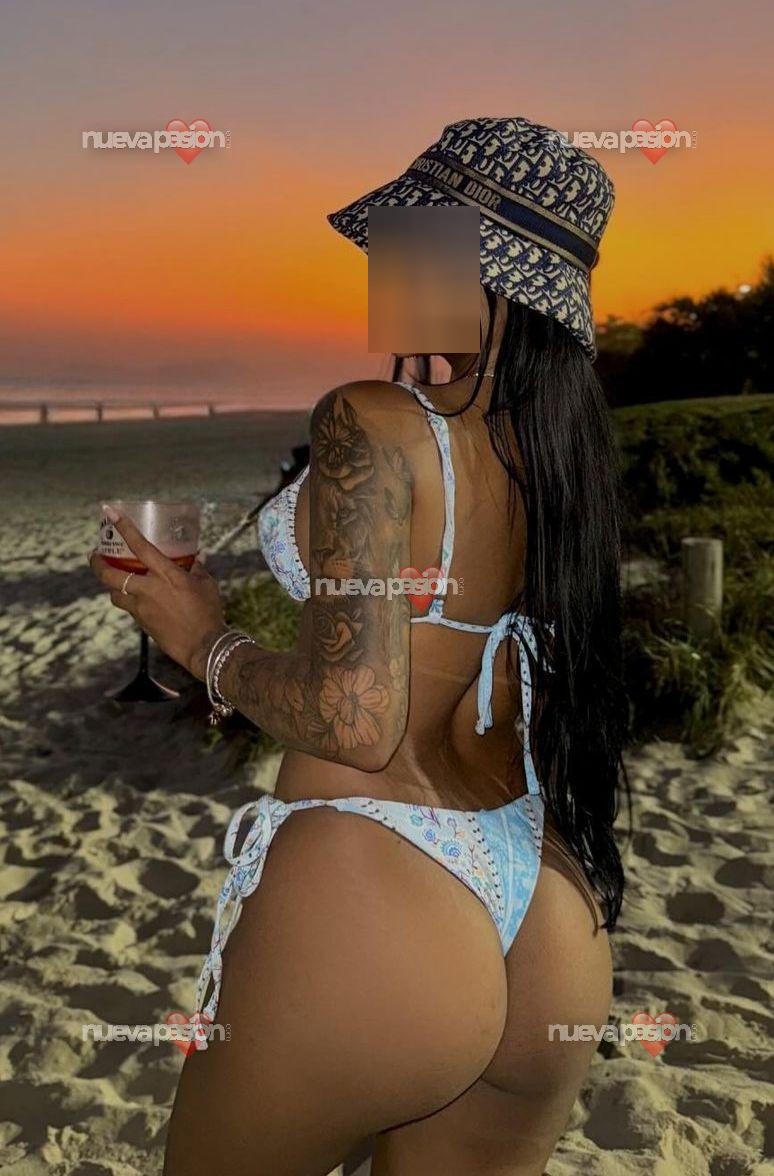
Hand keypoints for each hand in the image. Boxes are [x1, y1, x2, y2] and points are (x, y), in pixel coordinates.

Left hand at [88, 507, 228, 680]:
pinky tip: (137, 600)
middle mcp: (149, 590)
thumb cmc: (209, 613)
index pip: (140, 546)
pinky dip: (129, 601)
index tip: (110, 512)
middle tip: (94, 555)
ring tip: (114, 579)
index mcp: (166, 575)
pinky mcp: (142, 624)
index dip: (124, 527)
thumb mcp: (206, 585)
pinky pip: (129, 609)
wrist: (204, 646)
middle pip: (111, 575)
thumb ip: (197, 570)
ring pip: (114, 594)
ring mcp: (142, 609)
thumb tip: (196, 559)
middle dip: (97, 564)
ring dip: (111, 585)